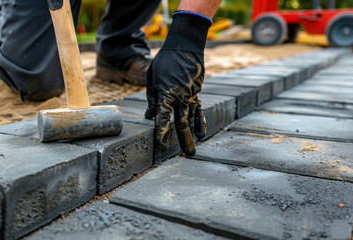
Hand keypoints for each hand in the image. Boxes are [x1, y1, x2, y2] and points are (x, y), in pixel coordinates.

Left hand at [144, 13, 211, 155]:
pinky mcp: (196, 92)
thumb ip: (152, 98)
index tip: (161, 146)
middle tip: (186, 154)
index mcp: (166, 93)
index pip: (163, 118)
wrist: (185, 46)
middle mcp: (180, 97)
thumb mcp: (152, 78)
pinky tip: (202, 132)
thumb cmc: (164, 61)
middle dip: (182, 139)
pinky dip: (200, 121)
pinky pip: (198, 110)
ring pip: (191, 118)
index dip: (162, 132)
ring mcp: (191, 95)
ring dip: (192, 134)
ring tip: (193, 149)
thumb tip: (150, 115)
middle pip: (181, 122)